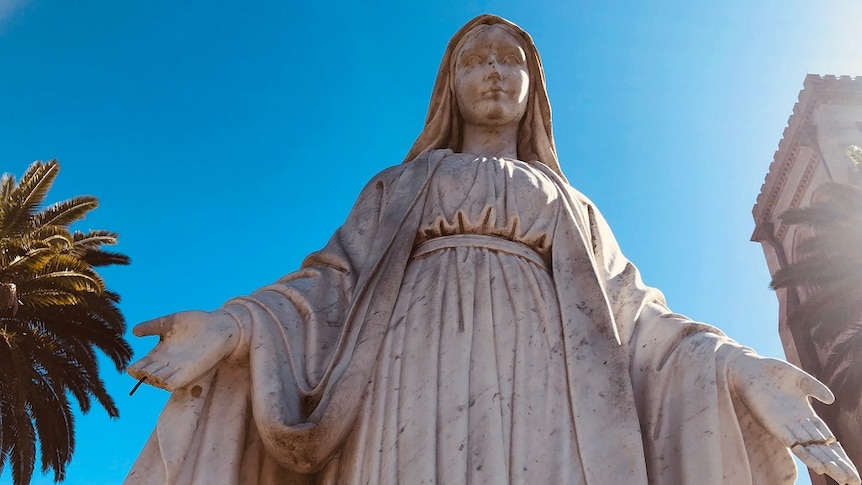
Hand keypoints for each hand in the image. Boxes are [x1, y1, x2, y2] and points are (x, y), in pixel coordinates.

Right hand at [128, 310, 239, 391]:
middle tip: (141, 370)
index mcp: (159, 353)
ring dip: (154, 380)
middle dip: (144, 374)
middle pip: (149, 375)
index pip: (141, 366)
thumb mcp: (169, 322)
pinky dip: (168, 383)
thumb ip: (151, 326)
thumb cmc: (195, 322)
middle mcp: (167, 363)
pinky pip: (176, 382)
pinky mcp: (192, 371)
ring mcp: (179, 368)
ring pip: (160, 381)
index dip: (135, 369)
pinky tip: (163, 381)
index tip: (132, 368)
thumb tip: (133, 331)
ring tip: (150, 375)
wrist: (220, 324)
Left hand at [731, 352, 859, 484]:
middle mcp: (797, 424)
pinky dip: (805, 453)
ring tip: (841, 477)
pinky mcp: (772, 424)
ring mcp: (785, 425)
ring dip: (826, 463)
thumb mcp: (799, 378)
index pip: (828, 439)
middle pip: (822, 449)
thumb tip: (831, 400)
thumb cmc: (772, 372)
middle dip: (839, 465)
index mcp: (805, 414)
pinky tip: (817, 464)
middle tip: (854, 482)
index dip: (841, 454)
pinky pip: (792, 442)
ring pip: (810, 450)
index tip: (853, 470)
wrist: (747, 367)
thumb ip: (815, 388)